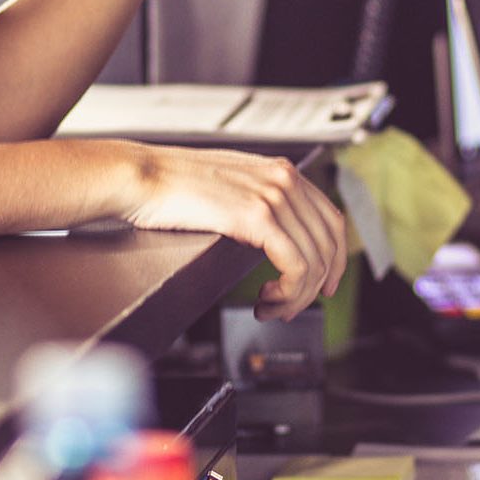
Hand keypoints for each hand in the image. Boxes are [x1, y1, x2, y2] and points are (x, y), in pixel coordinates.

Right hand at [123, 142, 347, 319]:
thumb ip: (260, 203)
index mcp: (282, 171)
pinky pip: (295, 266)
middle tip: (292, 305)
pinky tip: (266, 300)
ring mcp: (274, 196)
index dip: (336, 258)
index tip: (326, 283)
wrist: (143, 176)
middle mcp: (285, 179)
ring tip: (273, 307)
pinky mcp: (257, 217)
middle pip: (329, 244)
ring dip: (298, 296)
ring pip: (314, 261)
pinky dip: (289, 292)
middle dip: (318, 285)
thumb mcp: (232, 187)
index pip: (332, 219)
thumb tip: (276, 237)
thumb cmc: (174, 186)